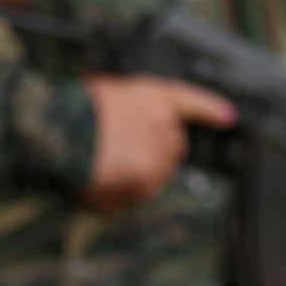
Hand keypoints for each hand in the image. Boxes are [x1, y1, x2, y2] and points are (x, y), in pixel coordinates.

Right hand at [80, 75, 235, 213]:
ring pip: (157, 173)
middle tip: (121, 151)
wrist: (57, 132)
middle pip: (175, 146)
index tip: (228, 117)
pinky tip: (99, 182)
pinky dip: (123, 193)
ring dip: (139, 174)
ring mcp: (157, 156)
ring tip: (102, 166)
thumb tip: (127, 124)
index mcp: (153, 96)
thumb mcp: (104, 92)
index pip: (192, 102)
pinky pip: (139, 193)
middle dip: (156, 152)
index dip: (211, 110)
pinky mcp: (145, 182)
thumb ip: (128, 107)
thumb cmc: (71, 109)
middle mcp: (163, 126)